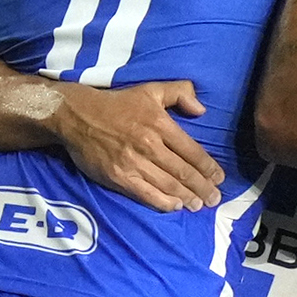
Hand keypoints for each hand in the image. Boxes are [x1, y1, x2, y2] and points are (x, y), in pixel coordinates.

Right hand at [50, 79, 222, 211]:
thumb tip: (201, 109)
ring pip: (168, 185)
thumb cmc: (116, 103)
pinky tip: (175, 207)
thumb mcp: (150, 90)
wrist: (76, 115)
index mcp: (159, 124)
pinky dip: (163, 203)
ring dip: (187, 198)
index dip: (209, 168)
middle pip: (183, 172)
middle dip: (203, 188)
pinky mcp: (118, 177)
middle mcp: (149, 145)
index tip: (219, 178)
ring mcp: (133, 163)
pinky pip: (146, 194)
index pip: (192, 151)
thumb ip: (180, 92)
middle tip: (215, 199)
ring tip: (199, 205)